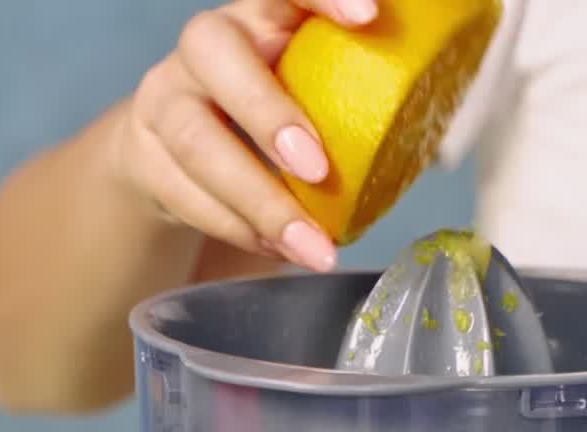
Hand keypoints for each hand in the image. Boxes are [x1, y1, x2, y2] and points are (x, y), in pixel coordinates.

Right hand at [113, 0, 378, 272]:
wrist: (179, 156)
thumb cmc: (273, 121)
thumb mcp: (315, 99)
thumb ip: (361, 101)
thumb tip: (440, 128)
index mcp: (262, 15)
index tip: (371, 15)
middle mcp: (207, 44)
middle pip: (215, 50)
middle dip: (267, 111)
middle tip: (318, 169)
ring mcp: (167, 97)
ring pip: (193, 137)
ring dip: (255, 198)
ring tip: (309, 247)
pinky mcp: (146, 156)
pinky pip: (184, 192)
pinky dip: (236, 229)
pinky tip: (280, 252)